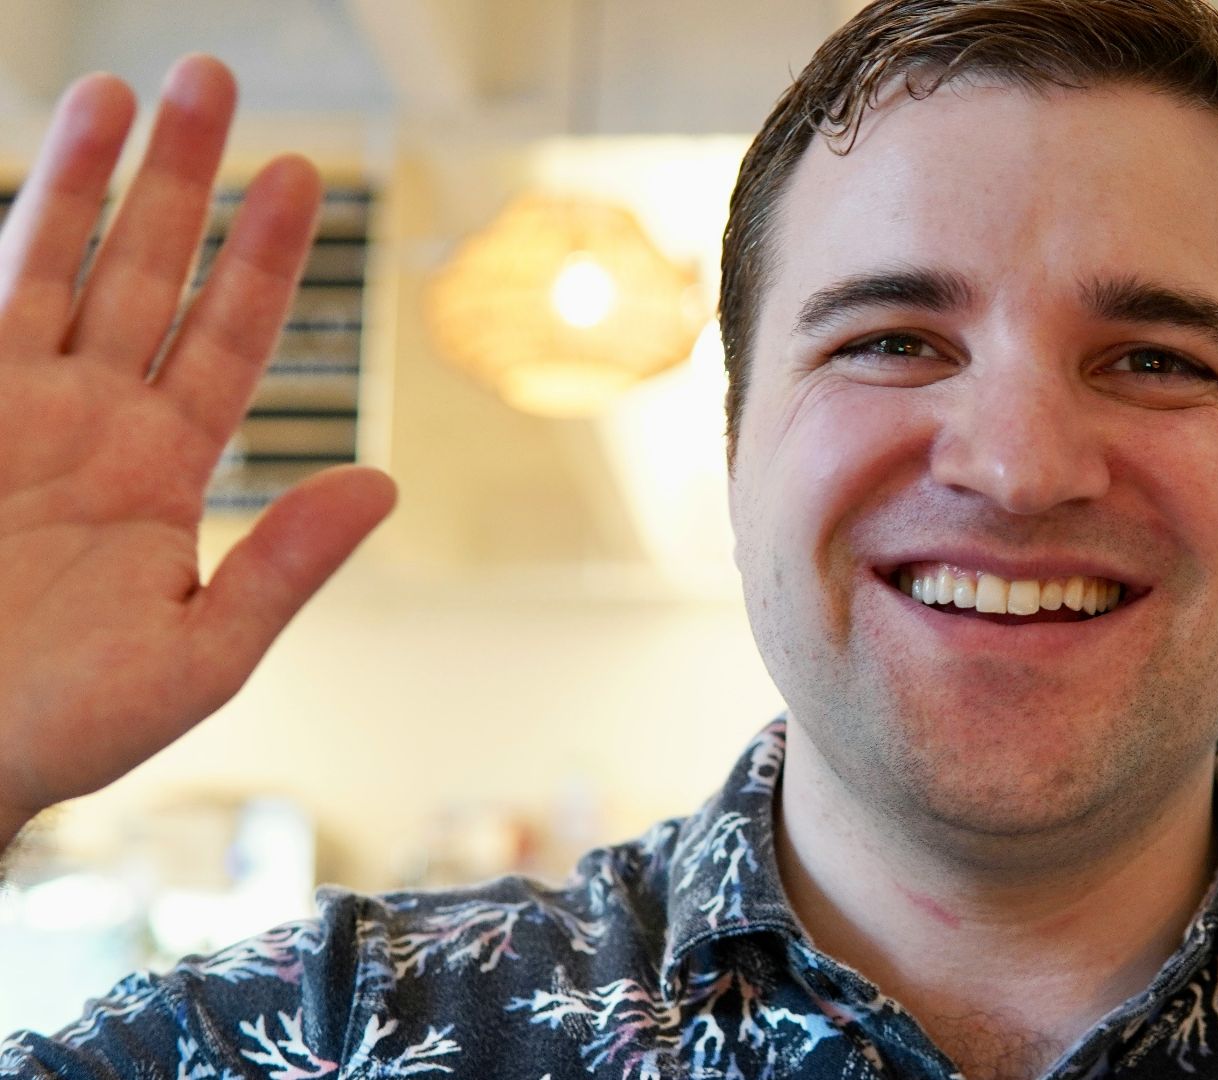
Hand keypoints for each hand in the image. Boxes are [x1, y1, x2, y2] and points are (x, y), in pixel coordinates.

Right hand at [0, 57, 395, 829]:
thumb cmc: (64, 726)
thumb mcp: (200, 656)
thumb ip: (284, 567)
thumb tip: (379, 484)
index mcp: (163, 469)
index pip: (229, 337)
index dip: (264, 257)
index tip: (300, 174)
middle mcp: (91, 421)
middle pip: (147, 273)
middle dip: (179, 180)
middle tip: (212, 77)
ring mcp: (9, 411)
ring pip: (52, 268)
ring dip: (81, 181)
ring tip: (113, 89)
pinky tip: (21, 184)